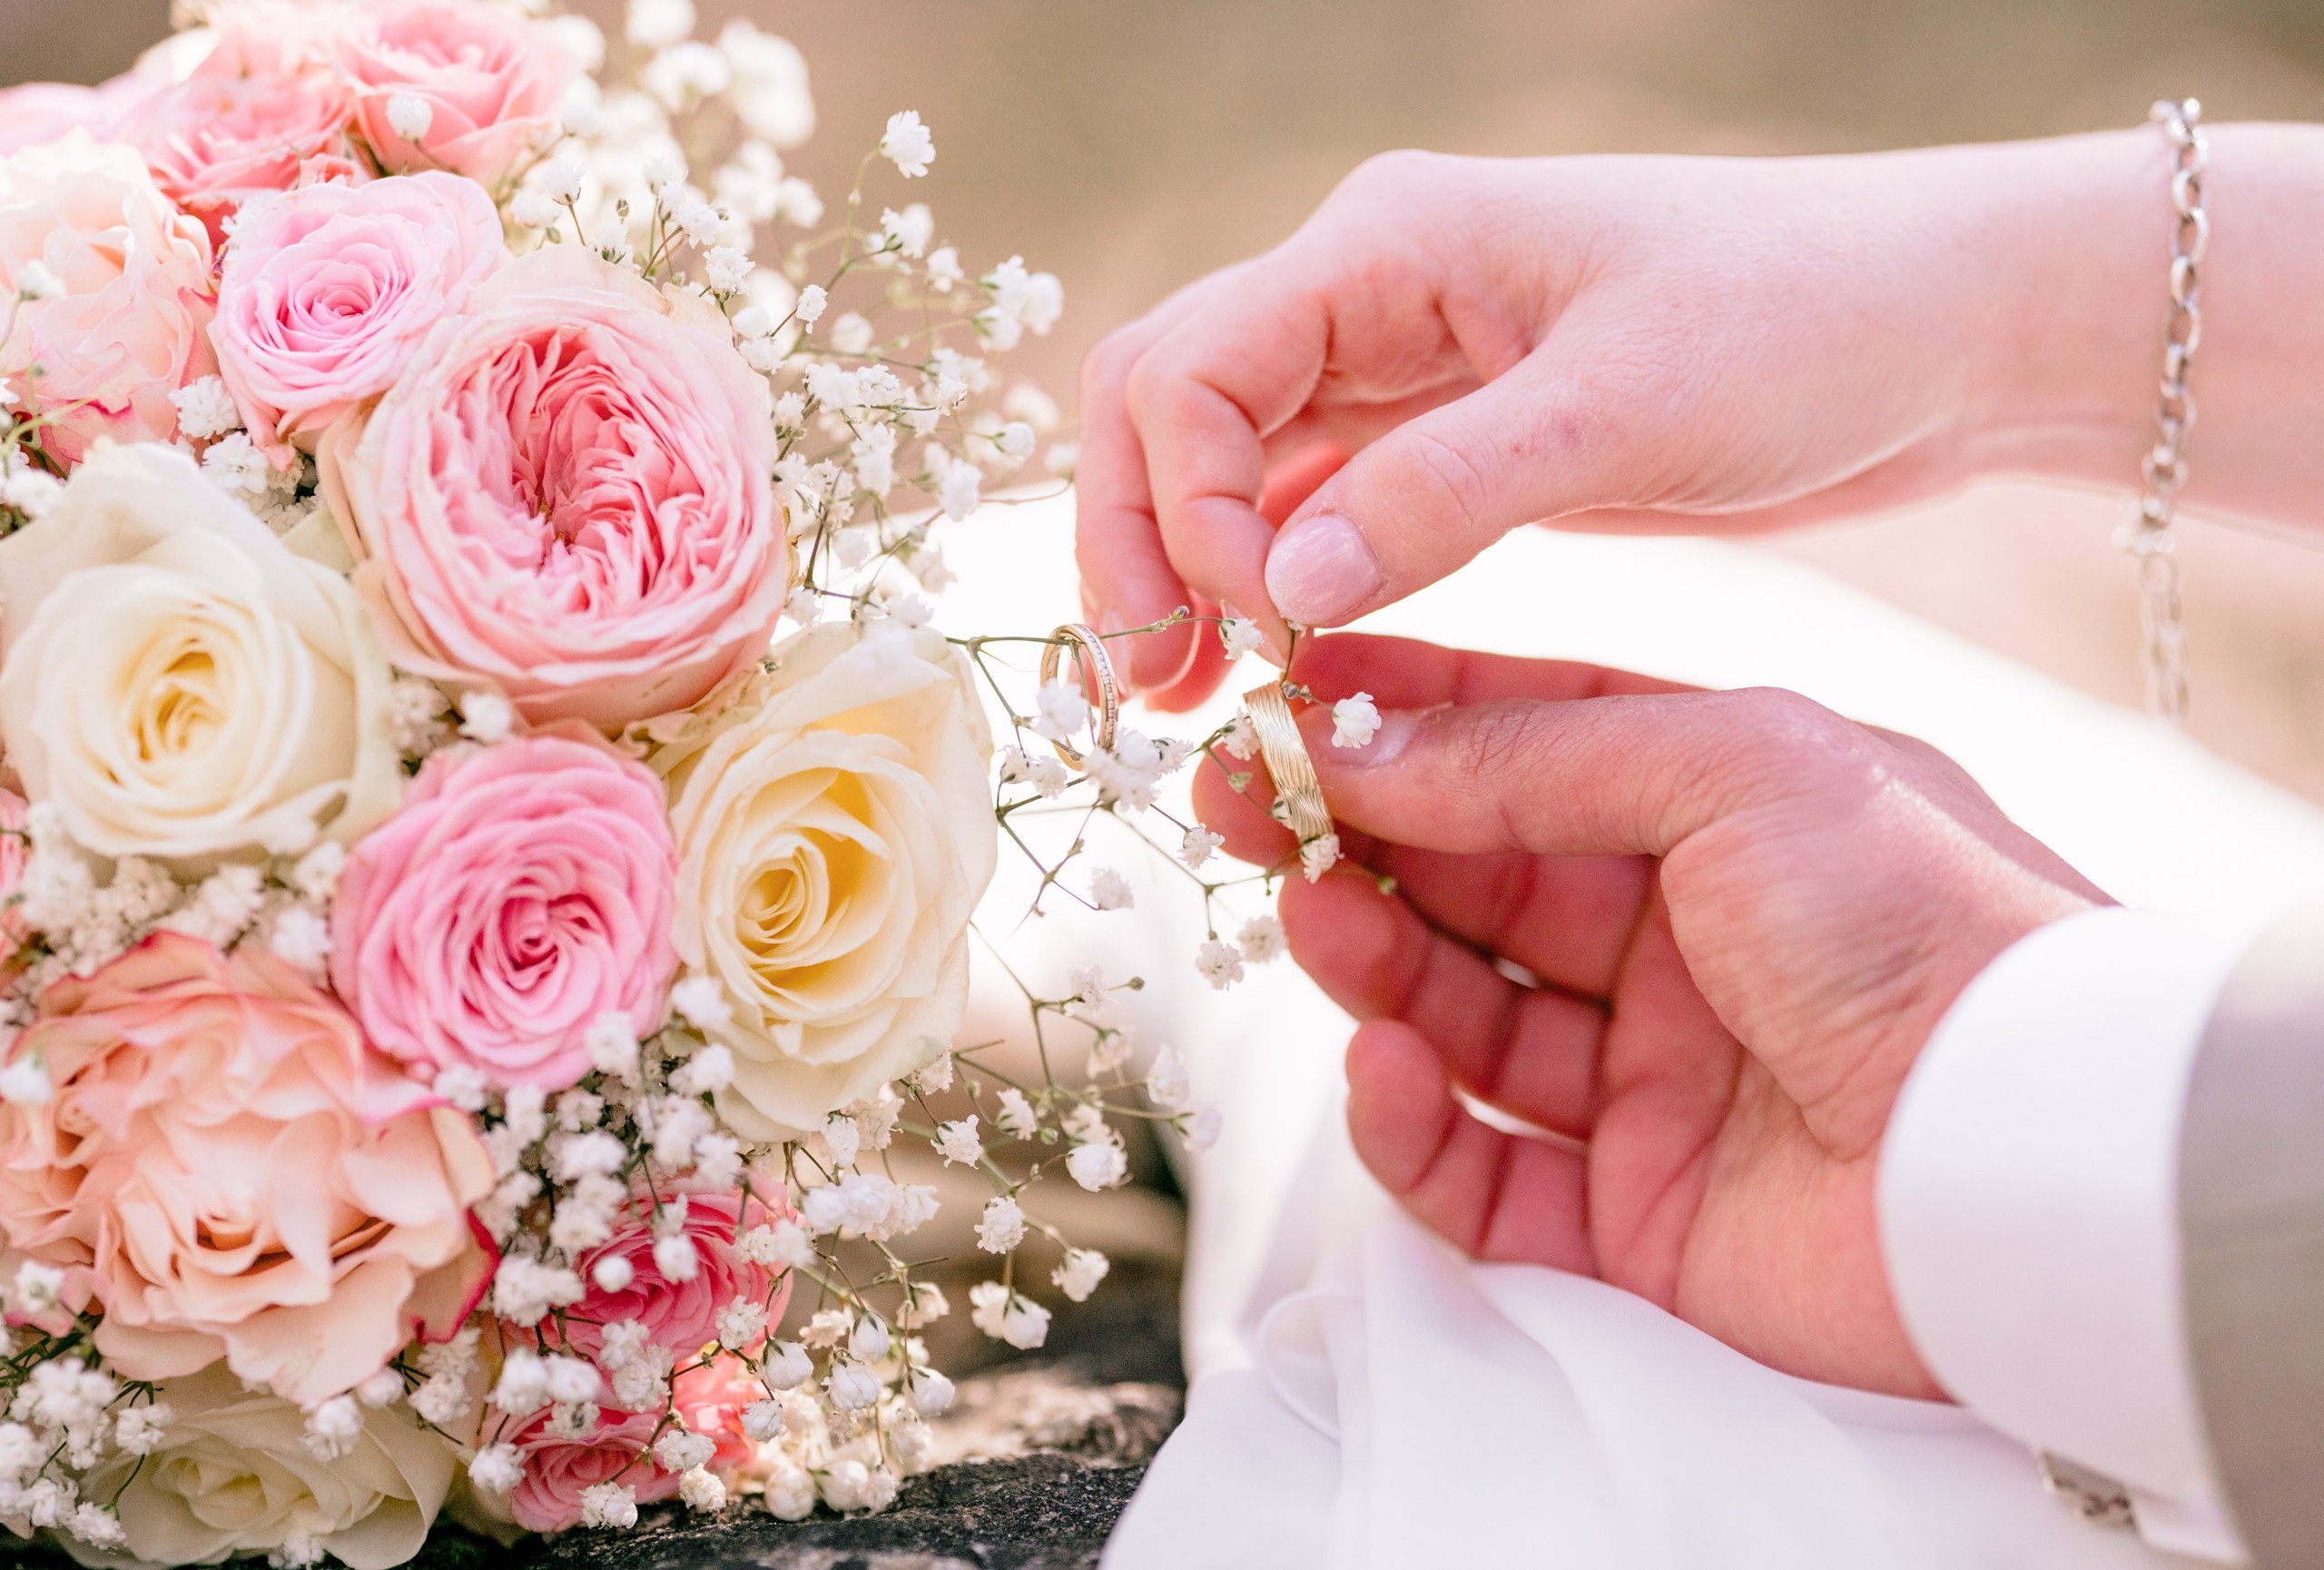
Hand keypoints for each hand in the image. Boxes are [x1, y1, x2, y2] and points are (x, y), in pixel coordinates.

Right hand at [1080, 127, 2323, 708]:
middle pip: (1166, 402)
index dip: (1184, 506)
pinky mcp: (1450, 437)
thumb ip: (1444, 492)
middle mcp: (1369, 290)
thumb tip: (1281, 588)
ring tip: (1183, 699)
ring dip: (1187, 570)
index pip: (1191, 368)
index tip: (1252, 625)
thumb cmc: (1803, 323)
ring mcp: (1403, 364)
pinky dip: (1274, 581)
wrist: (1933, 327)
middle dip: (1135, 539)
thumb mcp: (1625, 408)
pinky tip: (1275, 666)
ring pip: (1226, 460)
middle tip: (1146, 687)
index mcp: (1387, 242)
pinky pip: (1313, 502)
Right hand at [1195, 634, 2109, 1395]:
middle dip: (1354, 837)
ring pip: (1457, 1020)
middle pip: (1474, 883)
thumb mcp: (1735, 764)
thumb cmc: (1924, 923)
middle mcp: (1682, 943)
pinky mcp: (1631, 1218)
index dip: (1403, 721)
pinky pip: (1479, 1171)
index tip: (1285, 695)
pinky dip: (1409, 1124)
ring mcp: (1654, 1083)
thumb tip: (1364, 739)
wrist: (2033, 1153)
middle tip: (1238, 802)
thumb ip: (1536, 754)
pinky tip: (1376, 1063)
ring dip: (1368, 962)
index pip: (1528, 751)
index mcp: (1725, 815)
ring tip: (1304, 909)